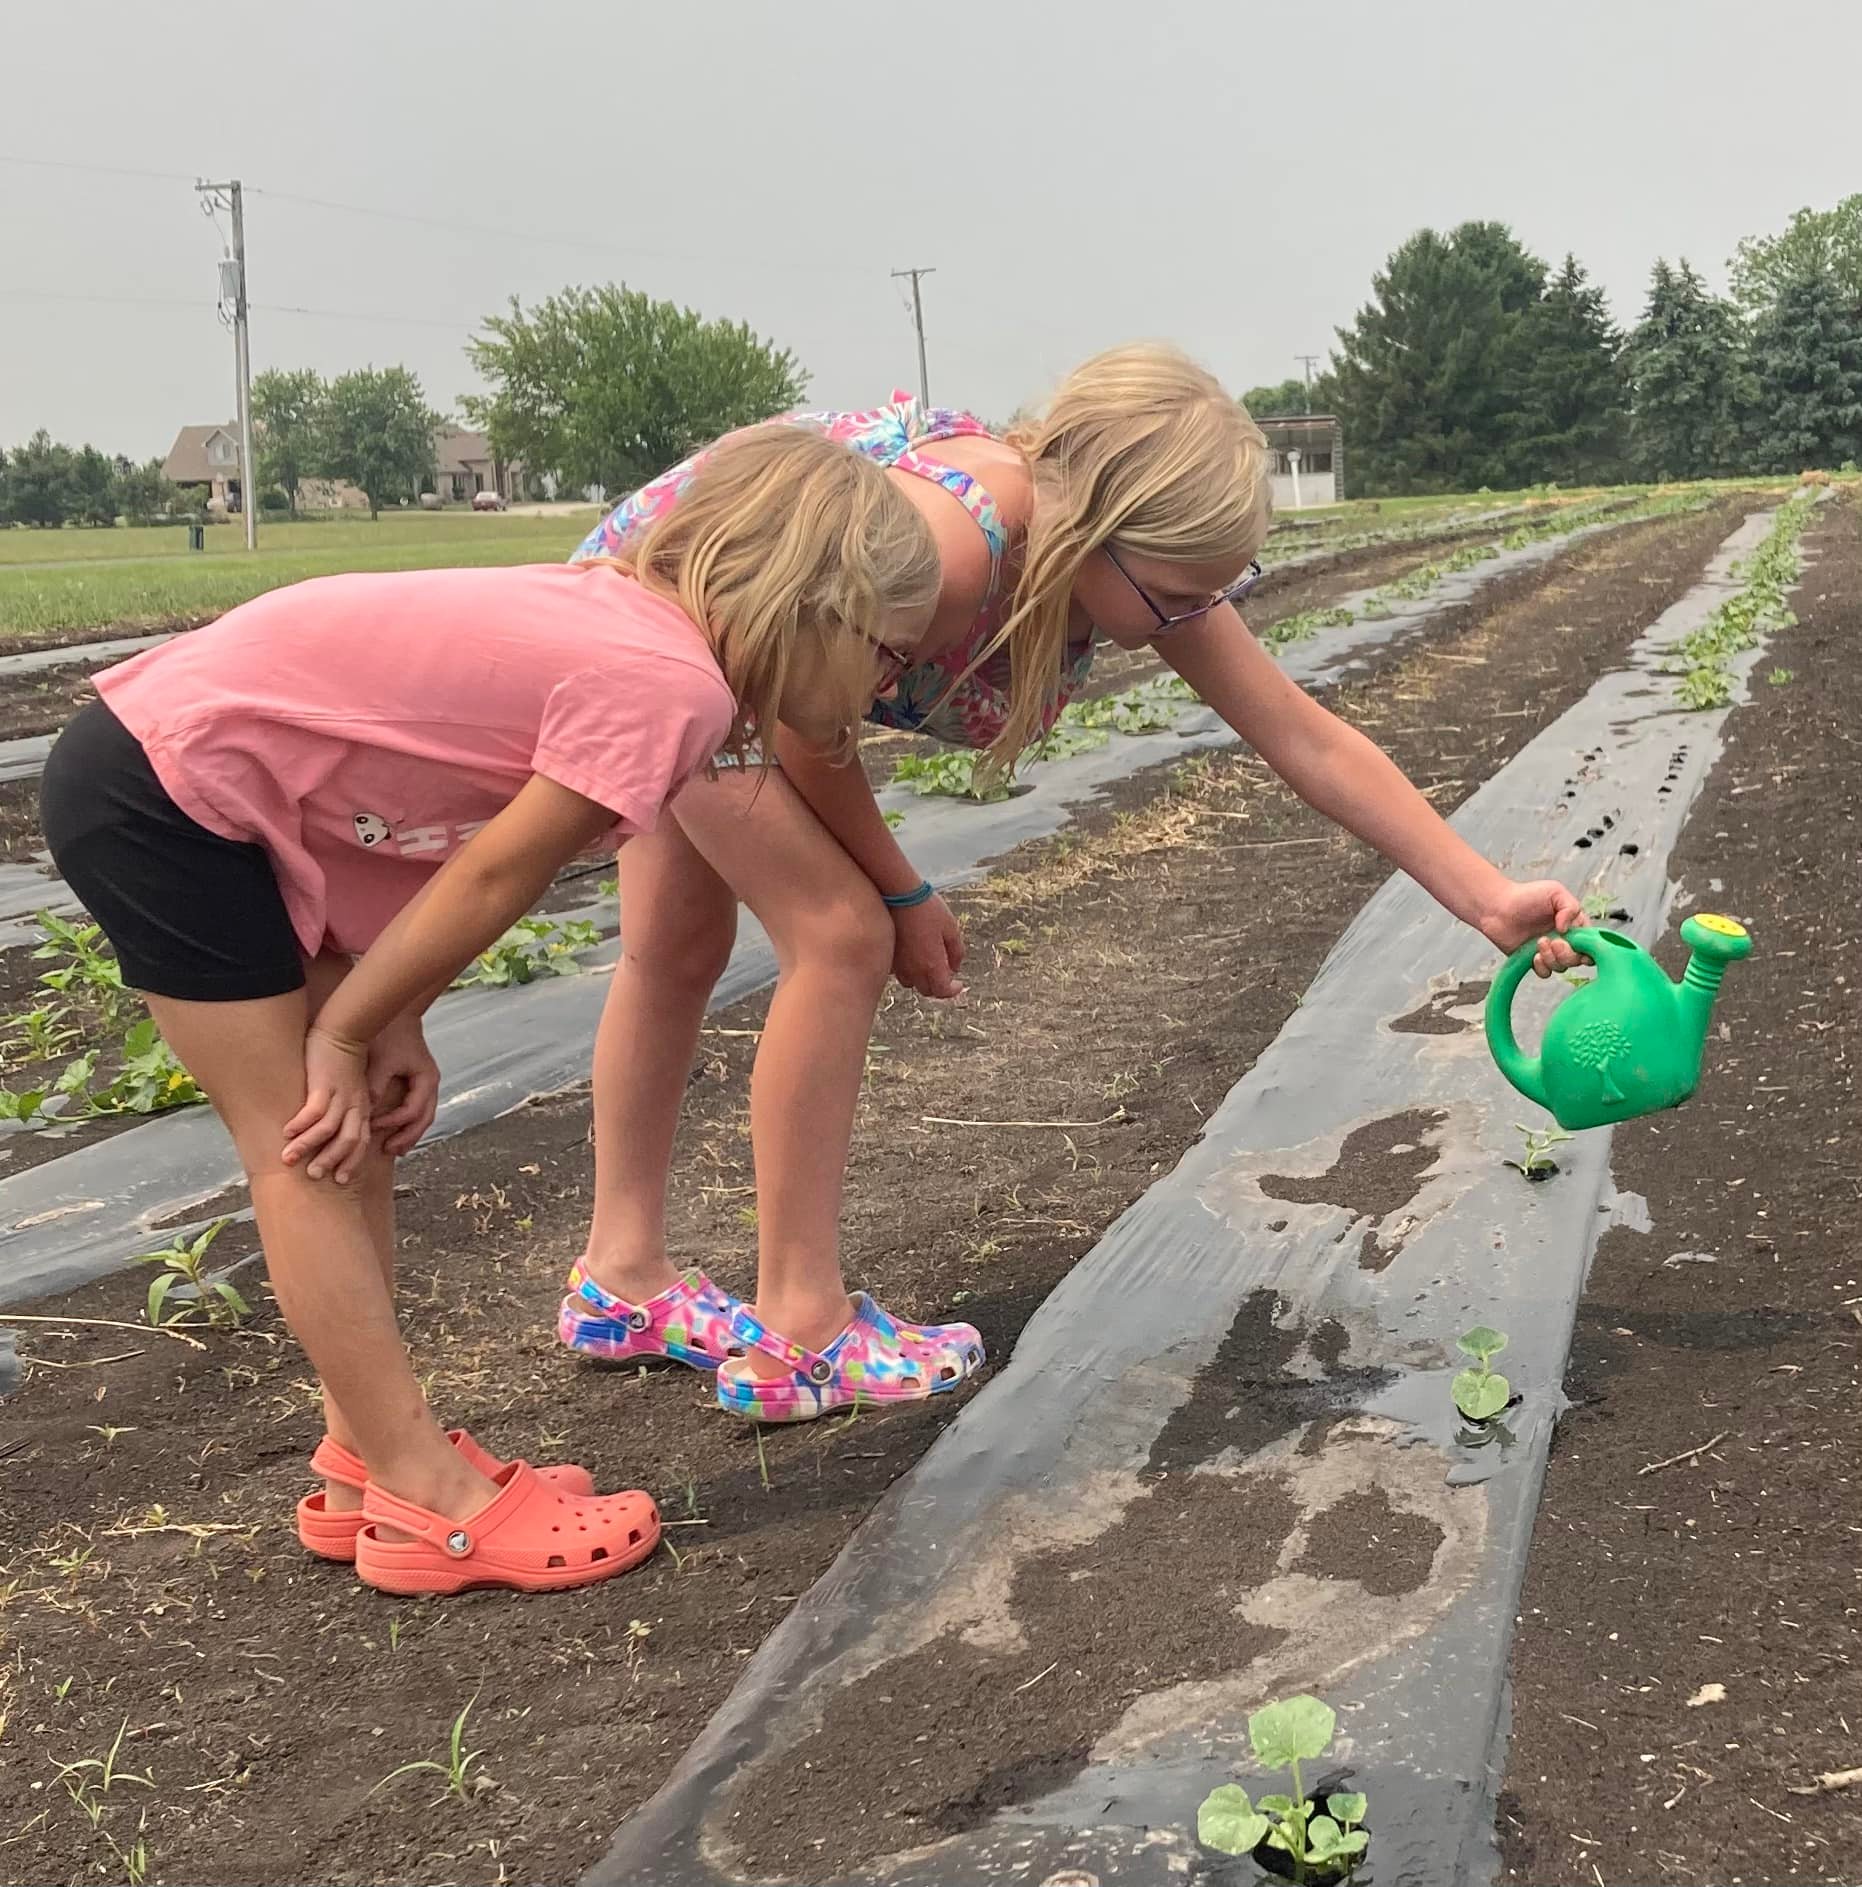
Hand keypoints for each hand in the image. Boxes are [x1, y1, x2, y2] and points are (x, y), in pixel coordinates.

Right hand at [282, 1025, 371, 1182]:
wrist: (346, 1029)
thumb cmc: (344, 1061)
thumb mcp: (351, 1088)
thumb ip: (344, 1108)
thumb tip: (328, 1129)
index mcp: (362, 1108)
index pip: (361, 1142)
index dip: (351, 1161)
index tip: (340, 1179)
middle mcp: (354, 1105)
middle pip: (347, 1141)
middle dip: (329, 1161)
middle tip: (313, 1175)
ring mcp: (340, 1095)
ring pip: (327, 1129)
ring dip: (307, 1146)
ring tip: (288, 1159)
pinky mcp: (324, 1083)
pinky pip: (313, 1109)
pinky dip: (300, 1123)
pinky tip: (285, 1131)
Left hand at [368, 1011, 440, 1157]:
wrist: (395, 1012)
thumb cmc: (389, 1033)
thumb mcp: (381, 1061)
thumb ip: (375, 1086)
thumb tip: (367, 1113)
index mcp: (426, 1079)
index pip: (411, 1111)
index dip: (392, 1122)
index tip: (372, 1126)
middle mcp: (430, 1083)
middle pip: (424, 1119)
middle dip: (407, 1136)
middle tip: (390, 1150)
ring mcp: (426, 1082)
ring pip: (423, 1115)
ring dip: (408, 1132)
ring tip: (394, 1148)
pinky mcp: (417, 1080)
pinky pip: (416, 1107)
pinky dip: (406, 1121)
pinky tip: (393, 1128)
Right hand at [891, 893, 964, 998]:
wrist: (899, 894)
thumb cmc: (928, 909)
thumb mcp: (951, 928)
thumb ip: (956, 952)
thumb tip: (955, 968)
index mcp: (932, 965)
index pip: (942, 991)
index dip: (952, 990)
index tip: (958, 983)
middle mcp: (913, 970)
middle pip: (927, 990)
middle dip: (938, 985)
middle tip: (945, 972)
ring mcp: (898, 964)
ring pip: (910, 983)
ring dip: (921, 979)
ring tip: (927, 965)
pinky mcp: (887, 955)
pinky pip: (897, 971)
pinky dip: (907, 970)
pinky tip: (911, 956)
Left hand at [1477, 878, 1585, 976]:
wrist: (1497, 906)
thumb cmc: (1526, 895)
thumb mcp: (1555, 892)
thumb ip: (1570, 907)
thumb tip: (1568, 929)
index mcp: (1575, 925)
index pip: (1592, 942)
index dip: (1590, 947)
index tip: (1579, 942)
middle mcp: (1564, 940)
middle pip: (1579, 959)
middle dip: (1569, 953)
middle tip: (1555, 941)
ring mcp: (1549, 952)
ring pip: (1562, 967)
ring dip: (1554, 958)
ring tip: (1540, 942)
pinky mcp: (1533, 960)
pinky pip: (1545, 973)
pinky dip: (1542, 967)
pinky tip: (1534, 956)